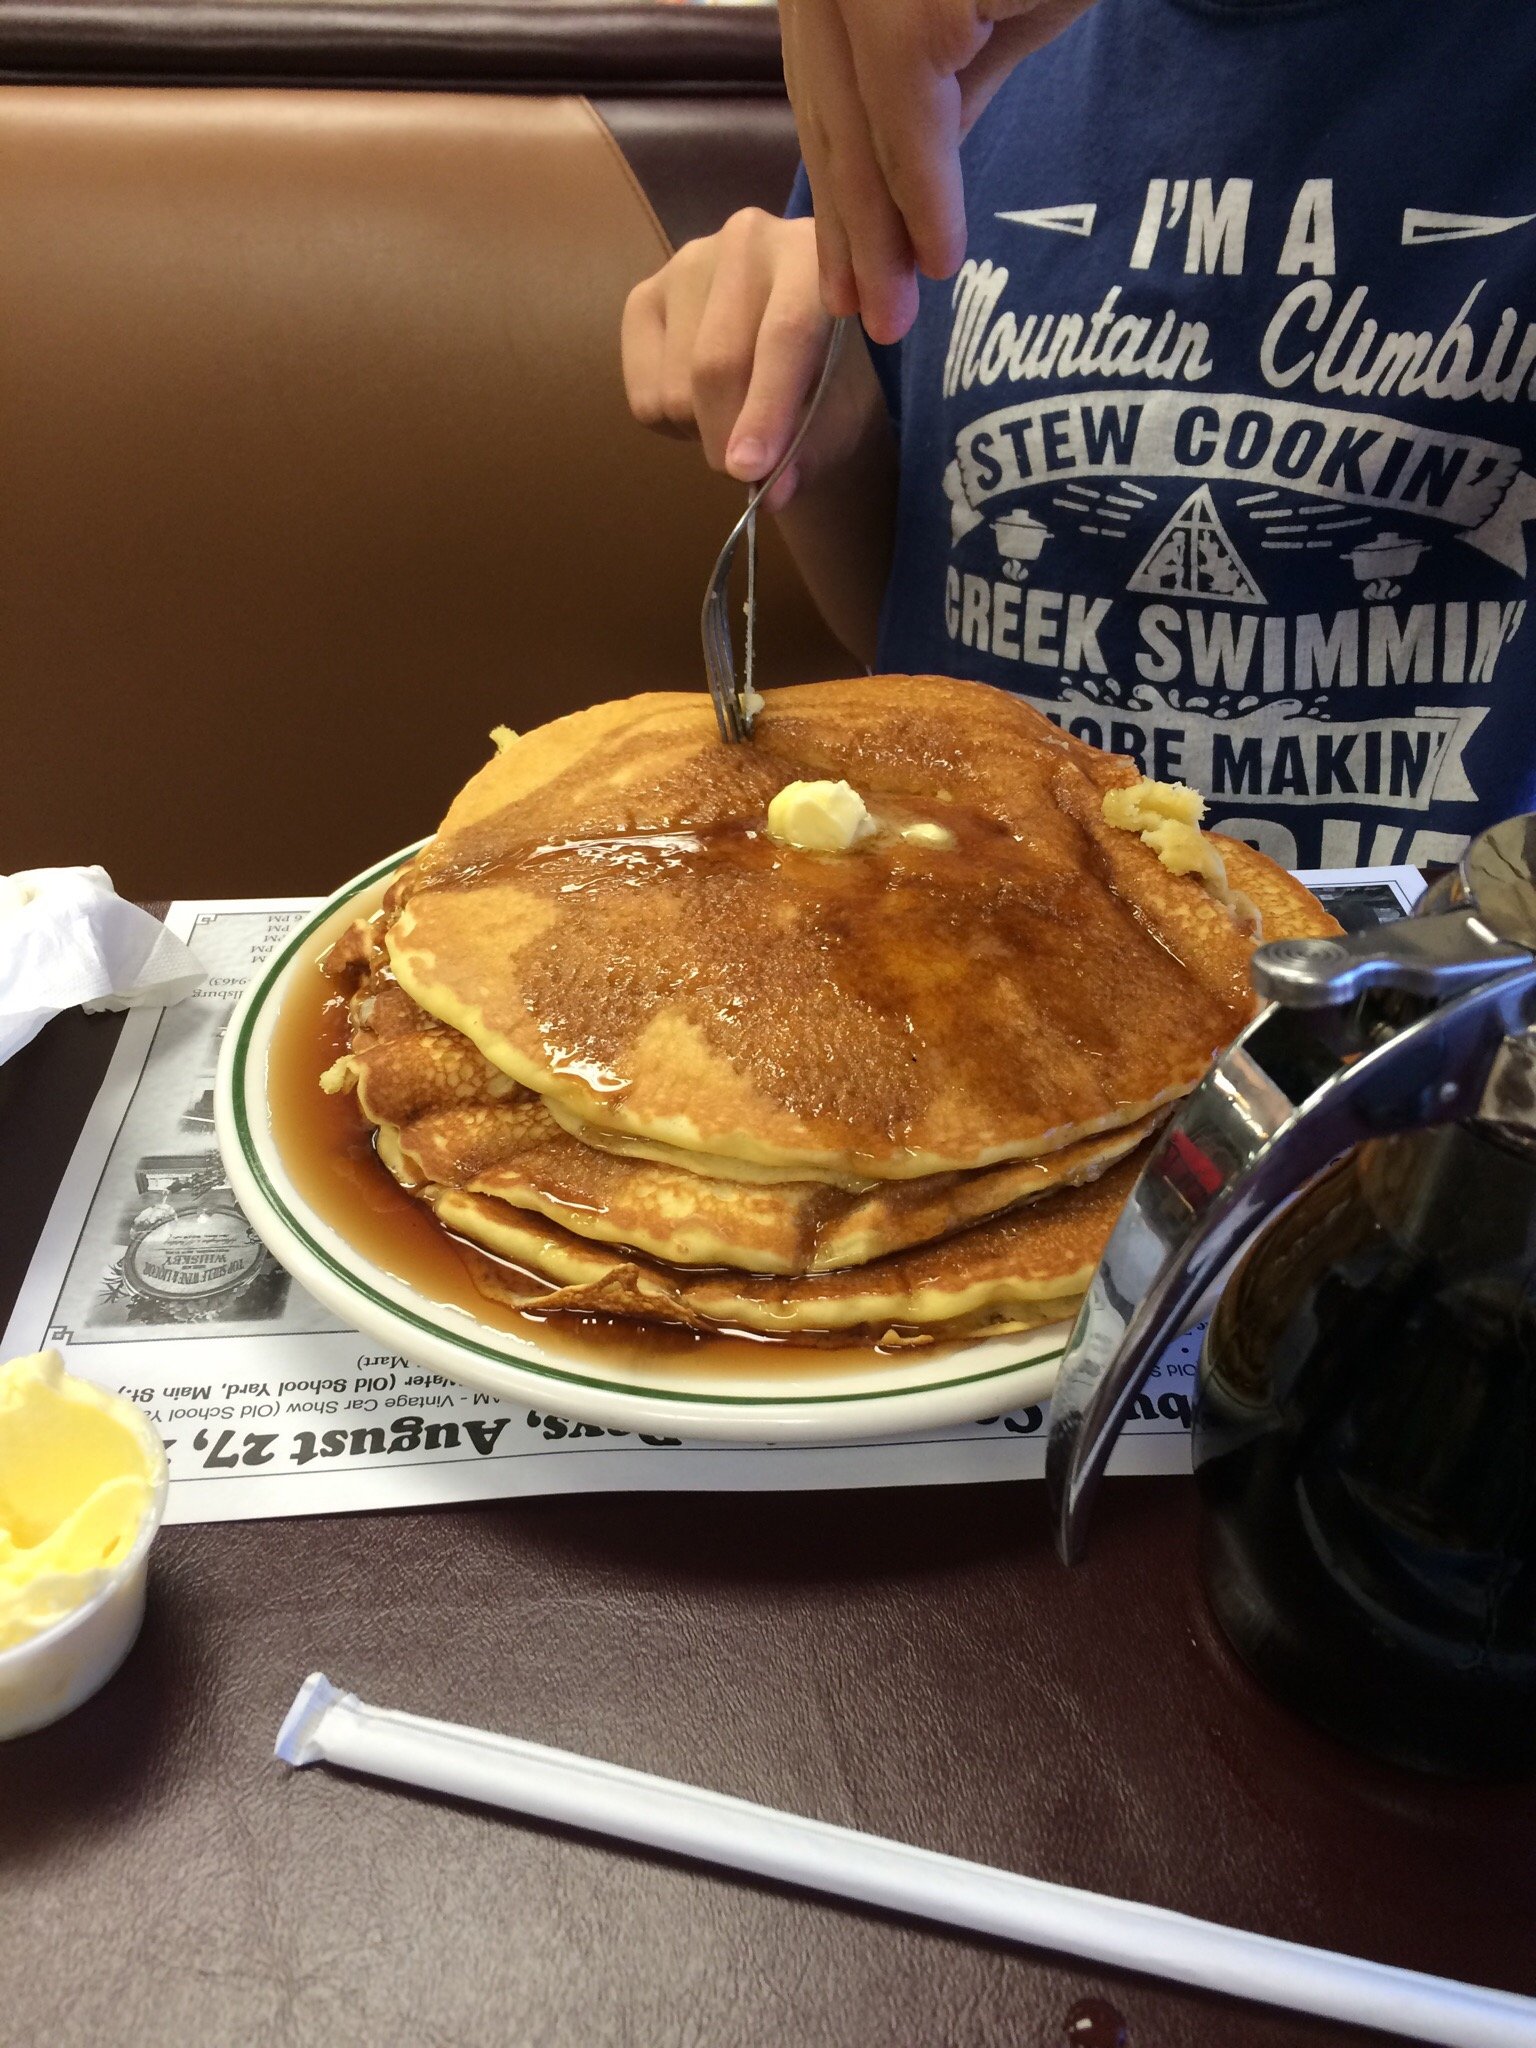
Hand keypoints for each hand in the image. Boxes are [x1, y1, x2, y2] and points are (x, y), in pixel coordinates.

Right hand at [622, 211, 888, 512]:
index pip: (783, 334)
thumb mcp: (838, 415)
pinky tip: (702, 403)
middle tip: (748, 474)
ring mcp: (686, 262)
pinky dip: (674, 426)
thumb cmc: (828, 383)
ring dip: (703, 433)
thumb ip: (810, 448)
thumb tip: (771, 493)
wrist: (791, 356)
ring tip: (735, 416)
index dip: (766, 408)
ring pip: (677, 387)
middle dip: (728, 438)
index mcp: (812, 254)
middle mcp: (745, 240)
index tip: (751, 472)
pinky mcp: (643, 296)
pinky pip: (645, 397)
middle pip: (717, 362)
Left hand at [779, 0, 1098, 343]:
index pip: (822, 75)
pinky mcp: (906, 0)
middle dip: (848, 221)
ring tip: (891, 316)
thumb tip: (909, 186)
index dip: (835, 178)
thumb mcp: (991, 11)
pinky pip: (909, 118)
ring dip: (878, 232)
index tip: (845, 266)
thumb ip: (940, 84)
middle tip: (862, 317)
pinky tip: (939, 261)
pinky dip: (925, 199)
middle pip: (828, 102)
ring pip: (856, 119)